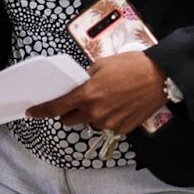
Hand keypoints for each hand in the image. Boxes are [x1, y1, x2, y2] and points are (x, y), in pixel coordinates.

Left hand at [27, 51, 165, 136]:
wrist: (161, 77)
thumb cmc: (132, 66)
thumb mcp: (103, 64)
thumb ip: (87, 78)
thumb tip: (80, 85)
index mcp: (87, 95)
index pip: (57, 107)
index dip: (42, 111)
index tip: (32, 113)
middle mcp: (95, 113)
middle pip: (69, 121)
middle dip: (68, 113)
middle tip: (77, 101)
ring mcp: (108, 123)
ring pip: (89, 123)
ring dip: (90, 115)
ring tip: (107, 100)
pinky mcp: (121, 129)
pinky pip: (107, 126)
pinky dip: (108, 118)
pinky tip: (120, 105)